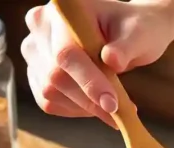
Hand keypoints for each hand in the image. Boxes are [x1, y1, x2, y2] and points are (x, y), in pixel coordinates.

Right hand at [22, 0, 173, 126]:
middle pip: (55, 76)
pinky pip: (49, 102)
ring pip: (50, 93)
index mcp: (63, 11)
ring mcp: (34, 51)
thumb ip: (126, 47)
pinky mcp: (36, 73)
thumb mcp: (139, 34)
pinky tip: (95, 104)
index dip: (87, 81)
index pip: (66, 52)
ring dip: (83, 107)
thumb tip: (112, 60)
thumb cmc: (134, 29)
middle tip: (118, 111)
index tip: (111, 104)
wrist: (128, 35)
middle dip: (89, 100)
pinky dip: (74, 109)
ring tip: (112, 105)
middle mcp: (41, 27)